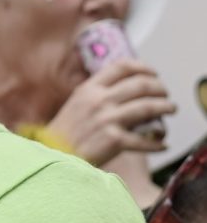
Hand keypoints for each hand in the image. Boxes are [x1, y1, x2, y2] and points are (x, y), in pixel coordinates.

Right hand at [52, 59, 174, 168]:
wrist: (52, 155)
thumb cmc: (64, 133)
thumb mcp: (76, 103)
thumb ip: (97, 94)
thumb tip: (123, 90)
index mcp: (89, 88)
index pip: (121, 67)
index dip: (142, 67)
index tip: (153, 73)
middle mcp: (99, 100)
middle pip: (140, 85)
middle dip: (160, 88)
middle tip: (165, 94)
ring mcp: (107, 119)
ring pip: (148, 107)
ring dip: (165, 107)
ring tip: (170, 110)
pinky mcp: (114, 140)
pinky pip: (144, 140)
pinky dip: (157, 142)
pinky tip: (163, 144)